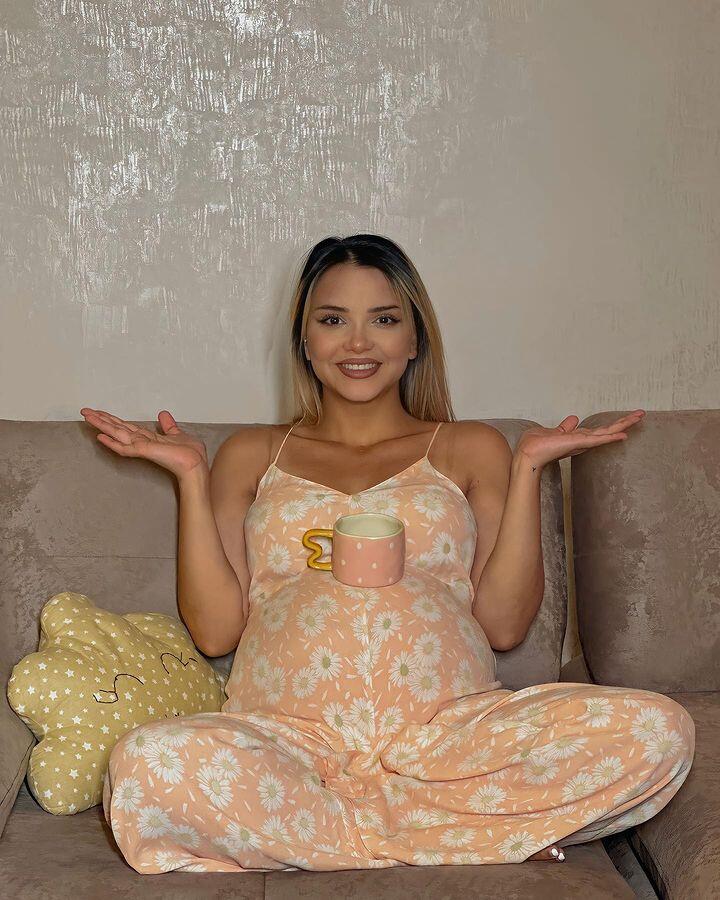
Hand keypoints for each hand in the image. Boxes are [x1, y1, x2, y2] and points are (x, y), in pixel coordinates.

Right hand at [80, 408, 207, 479]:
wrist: (196, 465)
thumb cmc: (189, 454)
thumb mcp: (177, 434)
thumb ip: (168, 426)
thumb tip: (163, 414)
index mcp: (148, 438)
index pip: (126, 426)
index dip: (113, 419)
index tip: (100, 412)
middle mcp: (141, 442)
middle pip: (117, 428)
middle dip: (101, 419)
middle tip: (84, 411)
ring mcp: (141, 447)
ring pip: (117, 434)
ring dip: (102, 425)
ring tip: (87, 416)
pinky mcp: (144, 451)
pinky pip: (124, 447)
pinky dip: (112, 442)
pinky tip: (100, 436)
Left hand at [515, 409, 645, 469]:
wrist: (528, 454)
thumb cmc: (537, 445)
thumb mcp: (554, 431)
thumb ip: (565, 427)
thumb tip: (574, 419)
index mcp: (578, 437)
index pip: (599, 430)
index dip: (612, 426)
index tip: (625, 420)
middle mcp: (583, 440)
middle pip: (608, 430)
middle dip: (624, 422)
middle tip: (641, 414)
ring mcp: (582, 442)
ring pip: (607, 432)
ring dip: (623, 424)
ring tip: (639, 417)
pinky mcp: (578, 443)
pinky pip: (598, 439)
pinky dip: (610, 437)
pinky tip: (623, 434)